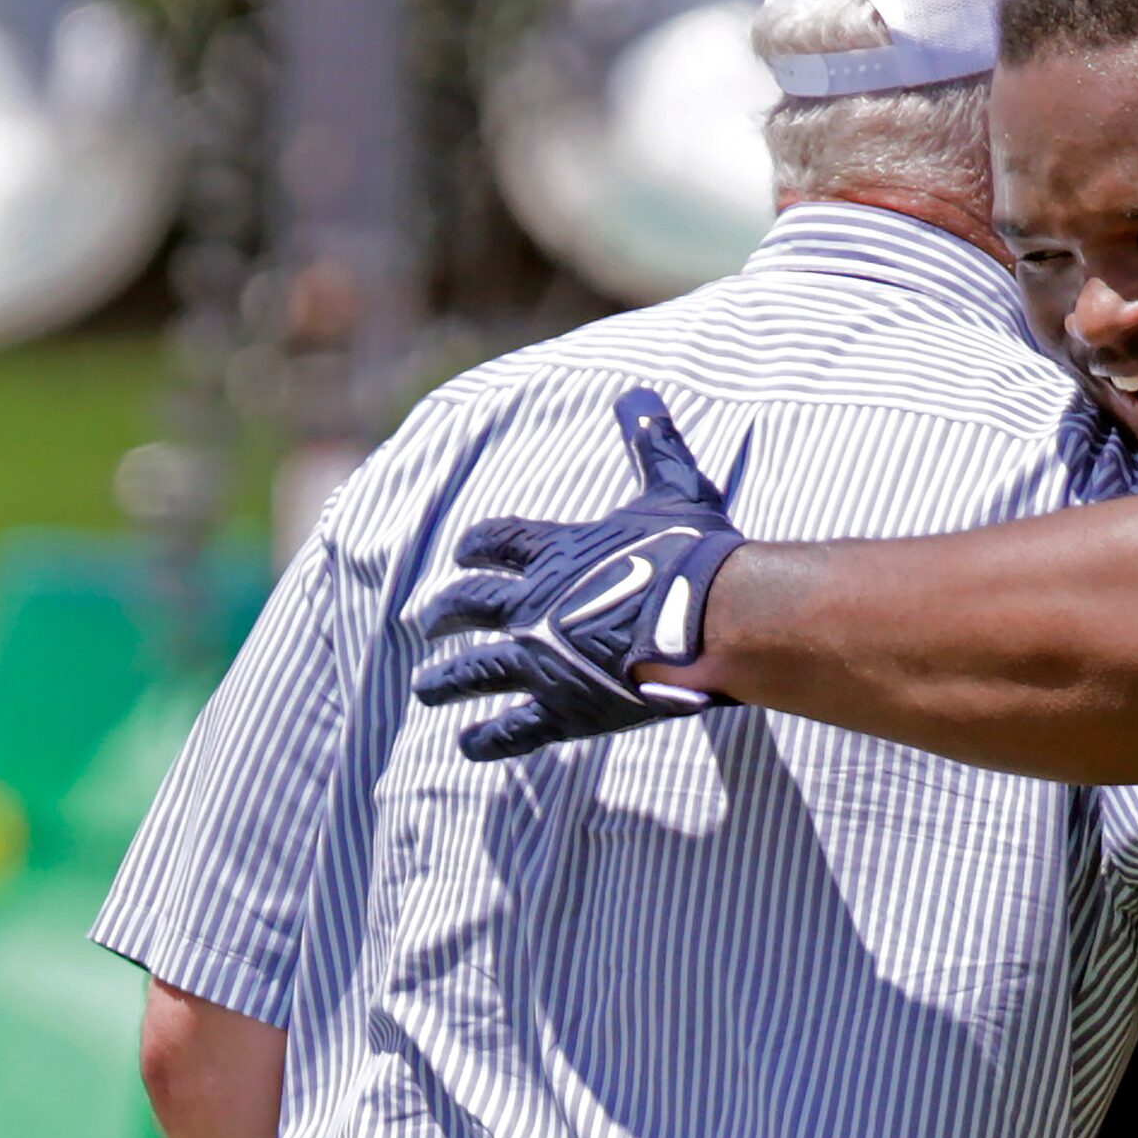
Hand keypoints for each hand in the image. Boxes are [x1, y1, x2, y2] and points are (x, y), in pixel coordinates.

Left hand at [412, 388, 749, 760]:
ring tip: (425, 689)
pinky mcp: (565, 709)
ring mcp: (542, 662)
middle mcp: (533, 606)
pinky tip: (467, 744)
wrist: (712, 619)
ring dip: (445, 680)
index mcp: (556, 552)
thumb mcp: (673, 488)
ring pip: (475, 671)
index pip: (498, 543)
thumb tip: (639, 393)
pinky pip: (514, 729)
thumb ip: (652, 444)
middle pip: (471, 606)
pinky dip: (488, 738)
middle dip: (447, 612)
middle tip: (429, 620)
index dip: (478, 547)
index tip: (462, 554)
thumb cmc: (696, 553)